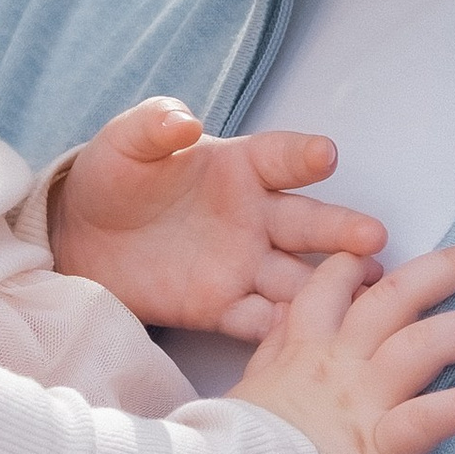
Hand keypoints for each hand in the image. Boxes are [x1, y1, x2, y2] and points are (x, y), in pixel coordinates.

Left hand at [47, 98, 386, 337]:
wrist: (82, 237)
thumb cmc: (114, 177)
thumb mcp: (125, 142)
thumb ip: (154, 126)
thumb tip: (182, 120)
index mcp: (239, 167)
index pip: (281, 158)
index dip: (304, 157)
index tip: (326, 157)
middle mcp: (254, 216)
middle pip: (307, 223)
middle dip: (341, 229)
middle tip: (372, 235)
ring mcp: (243, 265)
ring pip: (297, 275)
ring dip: (330, 284)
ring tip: (366, 289)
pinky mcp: (220, 306)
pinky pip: (258, 319)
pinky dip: (283, 327)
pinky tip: (310, 333)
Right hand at [227, 240, 454, 453]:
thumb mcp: (247, 393)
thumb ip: (272, 355)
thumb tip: (283, 324)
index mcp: (300, 349)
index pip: (333, 285)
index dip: (364, 264)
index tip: (391, 254)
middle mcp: (336, 362)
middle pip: (398, 295)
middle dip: (450, 267)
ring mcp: (361, 400)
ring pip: (427, 342)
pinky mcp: (381, 447)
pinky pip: (433, 416)